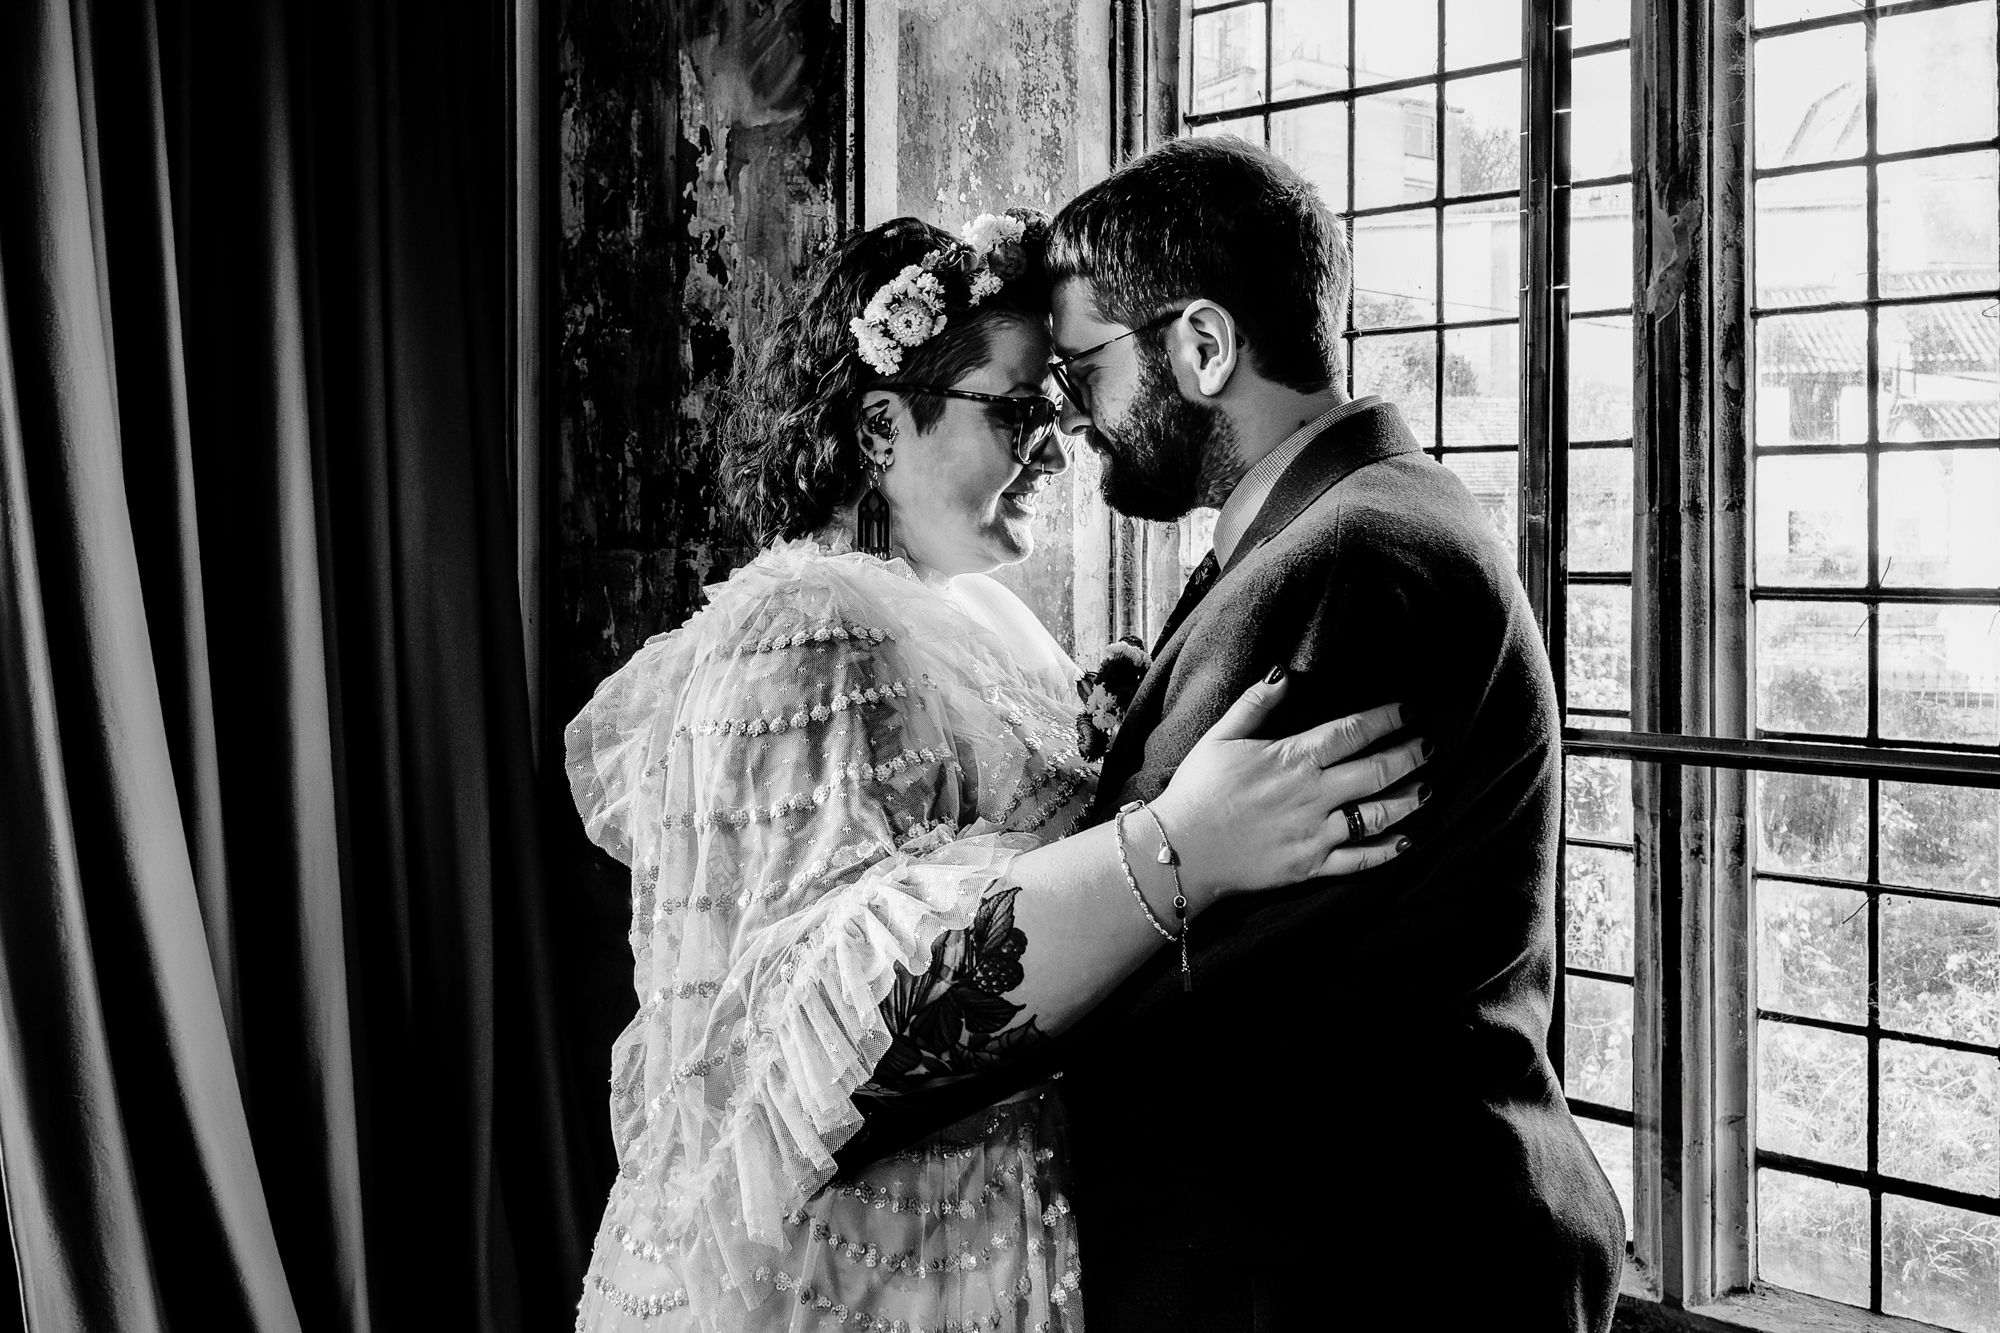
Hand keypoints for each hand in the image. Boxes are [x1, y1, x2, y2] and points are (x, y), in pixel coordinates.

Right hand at [1150, 670, 1429, 906]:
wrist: (1179, 851)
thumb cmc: (1197, 790)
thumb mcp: (1220, 737)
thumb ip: (1255, 703)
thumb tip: (1283, 672)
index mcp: (1293, 758)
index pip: (1352, 732)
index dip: (1386, 719)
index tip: (1407, 711)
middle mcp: (1313, 794)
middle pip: (1377, 770)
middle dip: (1410, 756)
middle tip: (1429, 747)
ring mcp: (1316, 832)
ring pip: (1378, 814)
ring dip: (1410, 800)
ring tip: (1428, 788)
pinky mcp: (1312, 866)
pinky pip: (1360, 860)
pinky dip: (1389, 851)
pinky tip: (1407, 840)